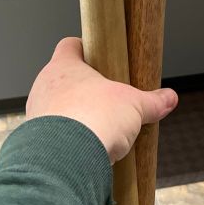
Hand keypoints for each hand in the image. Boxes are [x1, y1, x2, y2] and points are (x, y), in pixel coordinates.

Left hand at [26, 37, 177, 162]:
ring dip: (74, 115)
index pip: (70, 45)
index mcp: (64, 66)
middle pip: (64, 78)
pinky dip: (67, 138)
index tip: (99, 54)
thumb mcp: (133, 106)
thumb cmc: (92, 119)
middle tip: (106, 97)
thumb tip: (168, 99)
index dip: (85, 48)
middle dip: (84, 88)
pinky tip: (84, 147)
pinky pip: (52, 134)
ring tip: (97, 127)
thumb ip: (151, 102)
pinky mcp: (36, 140)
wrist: (66, 159)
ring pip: (55, 107)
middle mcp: (45, 86)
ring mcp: (36, 113)